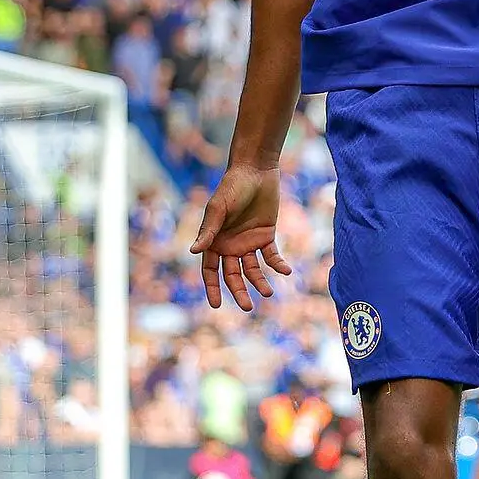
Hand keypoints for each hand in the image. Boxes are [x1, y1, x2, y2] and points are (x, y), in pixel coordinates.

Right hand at [189, 164, 291, 311]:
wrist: (255, 171)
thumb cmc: (232, 187)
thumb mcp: (218, 208)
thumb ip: (208, 230)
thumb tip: (193, 251)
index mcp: (214, 241)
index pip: (210, 270)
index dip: (213, 287)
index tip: (216, 304)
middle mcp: (230, 245)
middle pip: (233, 275)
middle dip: (239, 291)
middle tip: (247, 307)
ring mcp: (248, 242)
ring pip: (253, 270)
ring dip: (260, 282)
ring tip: (268, 293)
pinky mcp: (266, 236)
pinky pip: (271, 256)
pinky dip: (278, 264)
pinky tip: (286, 270)